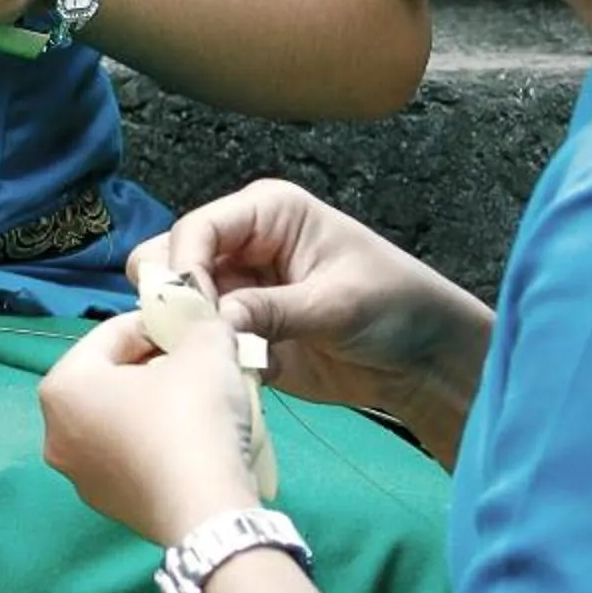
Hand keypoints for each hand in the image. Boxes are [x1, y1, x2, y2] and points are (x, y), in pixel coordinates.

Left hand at [39, 313, 260, 547]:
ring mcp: (79, 475)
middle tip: (196, 361)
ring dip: (154, 402)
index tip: (191, 326)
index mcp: (61, 387)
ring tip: (198, 398)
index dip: (157, 322)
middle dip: (153, 363)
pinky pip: (130, 455)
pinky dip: (155, 440)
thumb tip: (205, 326)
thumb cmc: (192, 416)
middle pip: (110, 378)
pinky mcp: (109, 505)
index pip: (111, 334)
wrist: (208, 511)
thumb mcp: (205, 349)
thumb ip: (202, 325)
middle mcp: (55, 433)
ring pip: (119, 418)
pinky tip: (192, 439)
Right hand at [127, 179, 490, 436]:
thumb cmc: (394, 306)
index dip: (183, 266)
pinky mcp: (238, 334)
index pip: (198, 228)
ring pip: (175, 304)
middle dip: (172, 298)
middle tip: (190, 340)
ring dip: (179, 332)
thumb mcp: (337, 303)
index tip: (191, 313)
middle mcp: (241, 246)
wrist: (421, 361)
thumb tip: (216, 322)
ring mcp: (236, 291)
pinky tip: (211, 379)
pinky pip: (197, 343)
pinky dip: (197, 360)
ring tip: (201, 361)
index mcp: (266, 213)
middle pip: (170, 259)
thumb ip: (273, 311)